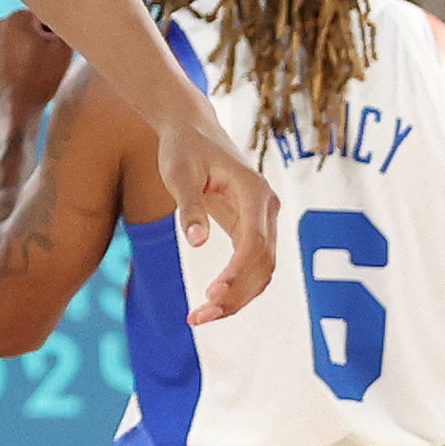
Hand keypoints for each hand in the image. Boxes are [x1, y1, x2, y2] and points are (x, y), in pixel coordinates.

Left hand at [0, 8, 72, 124]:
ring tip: (43, 66)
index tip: (60, 47)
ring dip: (40, 48)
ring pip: (30, 37)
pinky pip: (21, 50)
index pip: (49, 15)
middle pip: (38, 25)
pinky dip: (30, 57)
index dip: (59, 32)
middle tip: (53, 58)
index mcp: (17, 16)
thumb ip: (68, 25)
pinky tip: (34, 71)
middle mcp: (3, 23)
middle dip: (49, 38)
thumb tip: (72, 17)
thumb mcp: (64, 46)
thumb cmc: (41, 76)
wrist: (20, 106)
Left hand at [149, 106, 285, 324]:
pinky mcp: (252, 227)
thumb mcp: (178, 173)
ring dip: (237, 298)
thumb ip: (189, 207)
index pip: (255, 242)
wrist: (193, 129)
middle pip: (263, 263)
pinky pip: (252, 265)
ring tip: (200, 317)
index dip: (237, 273)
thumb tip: (198, 242)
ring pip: (262, 270)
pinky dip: (236, 288)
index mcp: (254, 191)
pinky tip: (211, 304)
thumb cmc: (183, 148)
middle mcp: (266, 207)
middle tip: (199, 316)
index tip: (211, 294)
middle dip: (235, 294)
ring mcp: (263, 218)